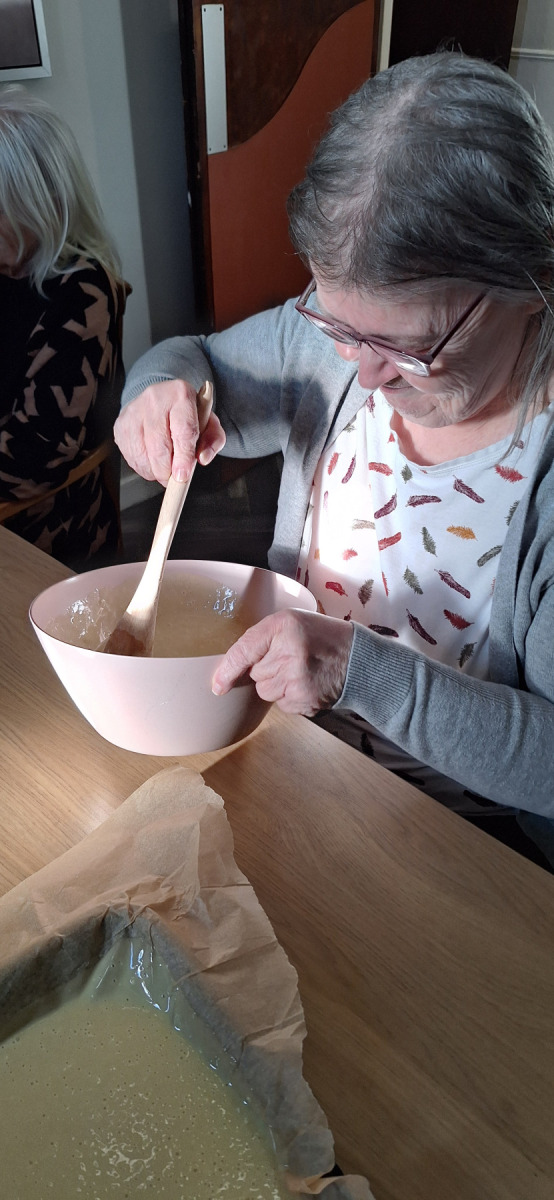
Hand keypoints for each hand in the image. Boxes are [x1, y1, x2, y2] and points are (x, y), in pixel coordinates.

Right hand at [113, 379, 225, 484]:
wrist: (161, 398)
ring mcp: (133, 411)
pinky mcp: (121, 425)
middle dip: (167, 470)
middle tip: (174, 478)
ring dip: (155, 470)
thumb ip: (213, 441)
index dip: (183, 458)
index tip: (183, 476)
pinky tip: (152, 460)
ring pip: (143, 454)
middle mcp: (154, 399)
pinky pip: (131, 456)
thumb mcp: (208, 423)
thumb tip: (202, 459)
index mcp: (181, 395)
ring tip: (165, 467)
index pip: (183, 431)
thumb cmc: (186, 414)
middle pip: (159, 446)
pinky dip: (143, 466)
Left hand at [211, 609, 353, 716]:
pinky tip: (306, 683)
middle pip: (255, 674)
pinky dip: (289, 696)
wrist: (358, 659)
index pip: (244, 651)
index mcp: (283, 627)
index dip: (227, 670)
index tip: (217, 686)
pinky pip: (281, 704)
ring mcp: (297, 681)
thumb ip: (262, 638)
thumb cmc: (322, 636)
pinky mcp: (304, 701)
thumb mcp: (291, 621)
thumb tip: (231, 667)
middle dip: (265, 669)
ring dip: (276, 684)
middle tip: (290, 658)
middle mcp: (289, 654)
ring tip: (300, 671)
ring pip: (265, 691)